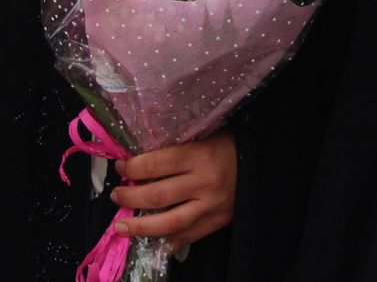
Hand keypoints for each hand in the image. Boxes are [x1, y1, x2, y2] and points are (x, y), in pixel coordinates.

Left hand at [111, 130, 236, 249]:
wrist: (260, 161)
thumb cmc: (226, 143)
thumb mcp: (201, 134)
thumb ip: (174, 146)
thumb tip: (137, 158)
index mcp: (199, 155)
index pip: (156, 164)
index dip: (132, 168)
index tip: (121, 167)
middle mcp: (205, 182)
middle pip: (157, 196)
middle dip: (130, 197)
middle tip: (117, 195)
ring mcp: (212, 205)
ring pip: (170, 222)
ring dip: (141, 226)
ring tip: (122, 225)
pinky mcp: (218, 221)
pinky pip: (188, 236)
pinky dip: (167, 241)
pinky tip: (150, 241)